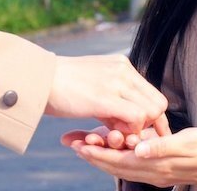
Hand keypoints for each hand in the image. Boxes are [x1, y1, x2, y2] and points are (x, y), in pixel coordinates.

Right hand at [43, 55, 170, 135]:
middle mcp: (123, 70)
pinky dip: (130, 130)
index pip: (152, 93)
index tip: (138, 129)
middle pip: (158, 103)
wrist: (37, 80)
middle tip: (126, 131)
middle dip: (148, 123)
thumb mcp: (94, 83)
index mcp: (121, 65)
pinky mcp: (106, 98)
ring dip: (138, 128)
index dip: (150, 116)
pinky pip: (136, 117)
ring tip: (116, 130)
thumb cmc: (61, 87)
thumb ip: (113, 96)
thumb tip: (128, 119)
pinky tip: (111, 131)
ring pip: (151, 111)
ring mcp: (116, 82)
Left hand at [64, 126, 196, 186]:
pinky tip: (110, 142)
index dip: (98, 153)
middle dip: (93, 154)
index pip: (119, 161)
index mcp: (157, 166)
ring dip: (102, 153)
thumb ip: (161, 147)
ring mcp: (156, 170)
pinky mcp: (160, 164)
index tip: (79, 144)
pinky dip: (117, 152)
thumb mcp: (186, 143)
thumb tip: (138, 149)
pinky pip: (132, 160)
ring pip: (121, 164)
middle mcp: (153, 172)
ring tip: (83, 141)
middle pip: (115, 165)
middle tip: (72, 142)